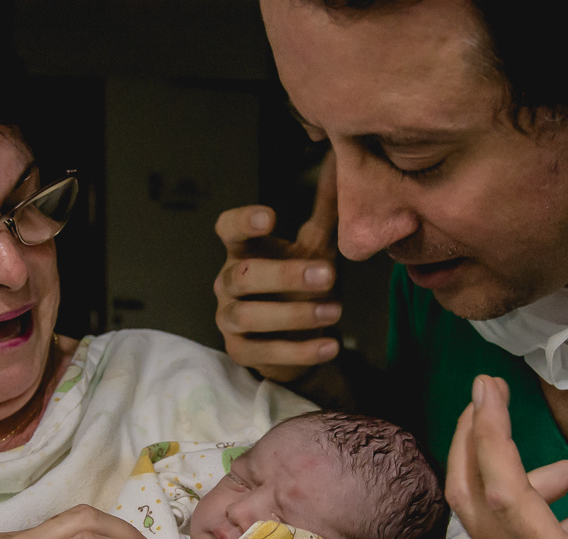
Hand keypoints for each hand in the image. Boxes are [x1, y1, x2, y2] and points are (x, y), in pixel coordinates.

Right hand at [214, 150, 340, 382]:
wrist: (296, 341)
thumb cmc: (300, 285)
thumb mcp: (315, 246)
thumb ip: (325, 207)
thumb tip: (340, 156)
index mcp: (243, 251)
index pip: (227, 230)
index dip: (243, 222)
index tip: (270, 216)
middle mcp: (228, 283)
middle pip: (242, 275)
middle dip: (283, 275)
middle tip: (326, 274)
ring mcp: (230, 320)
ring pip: (250, 316)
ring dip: (293, 315)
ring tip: (334, 312)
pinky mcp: (242, 352)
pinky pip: (266, 352)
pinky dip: (300, 351)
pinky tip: (331, 345)